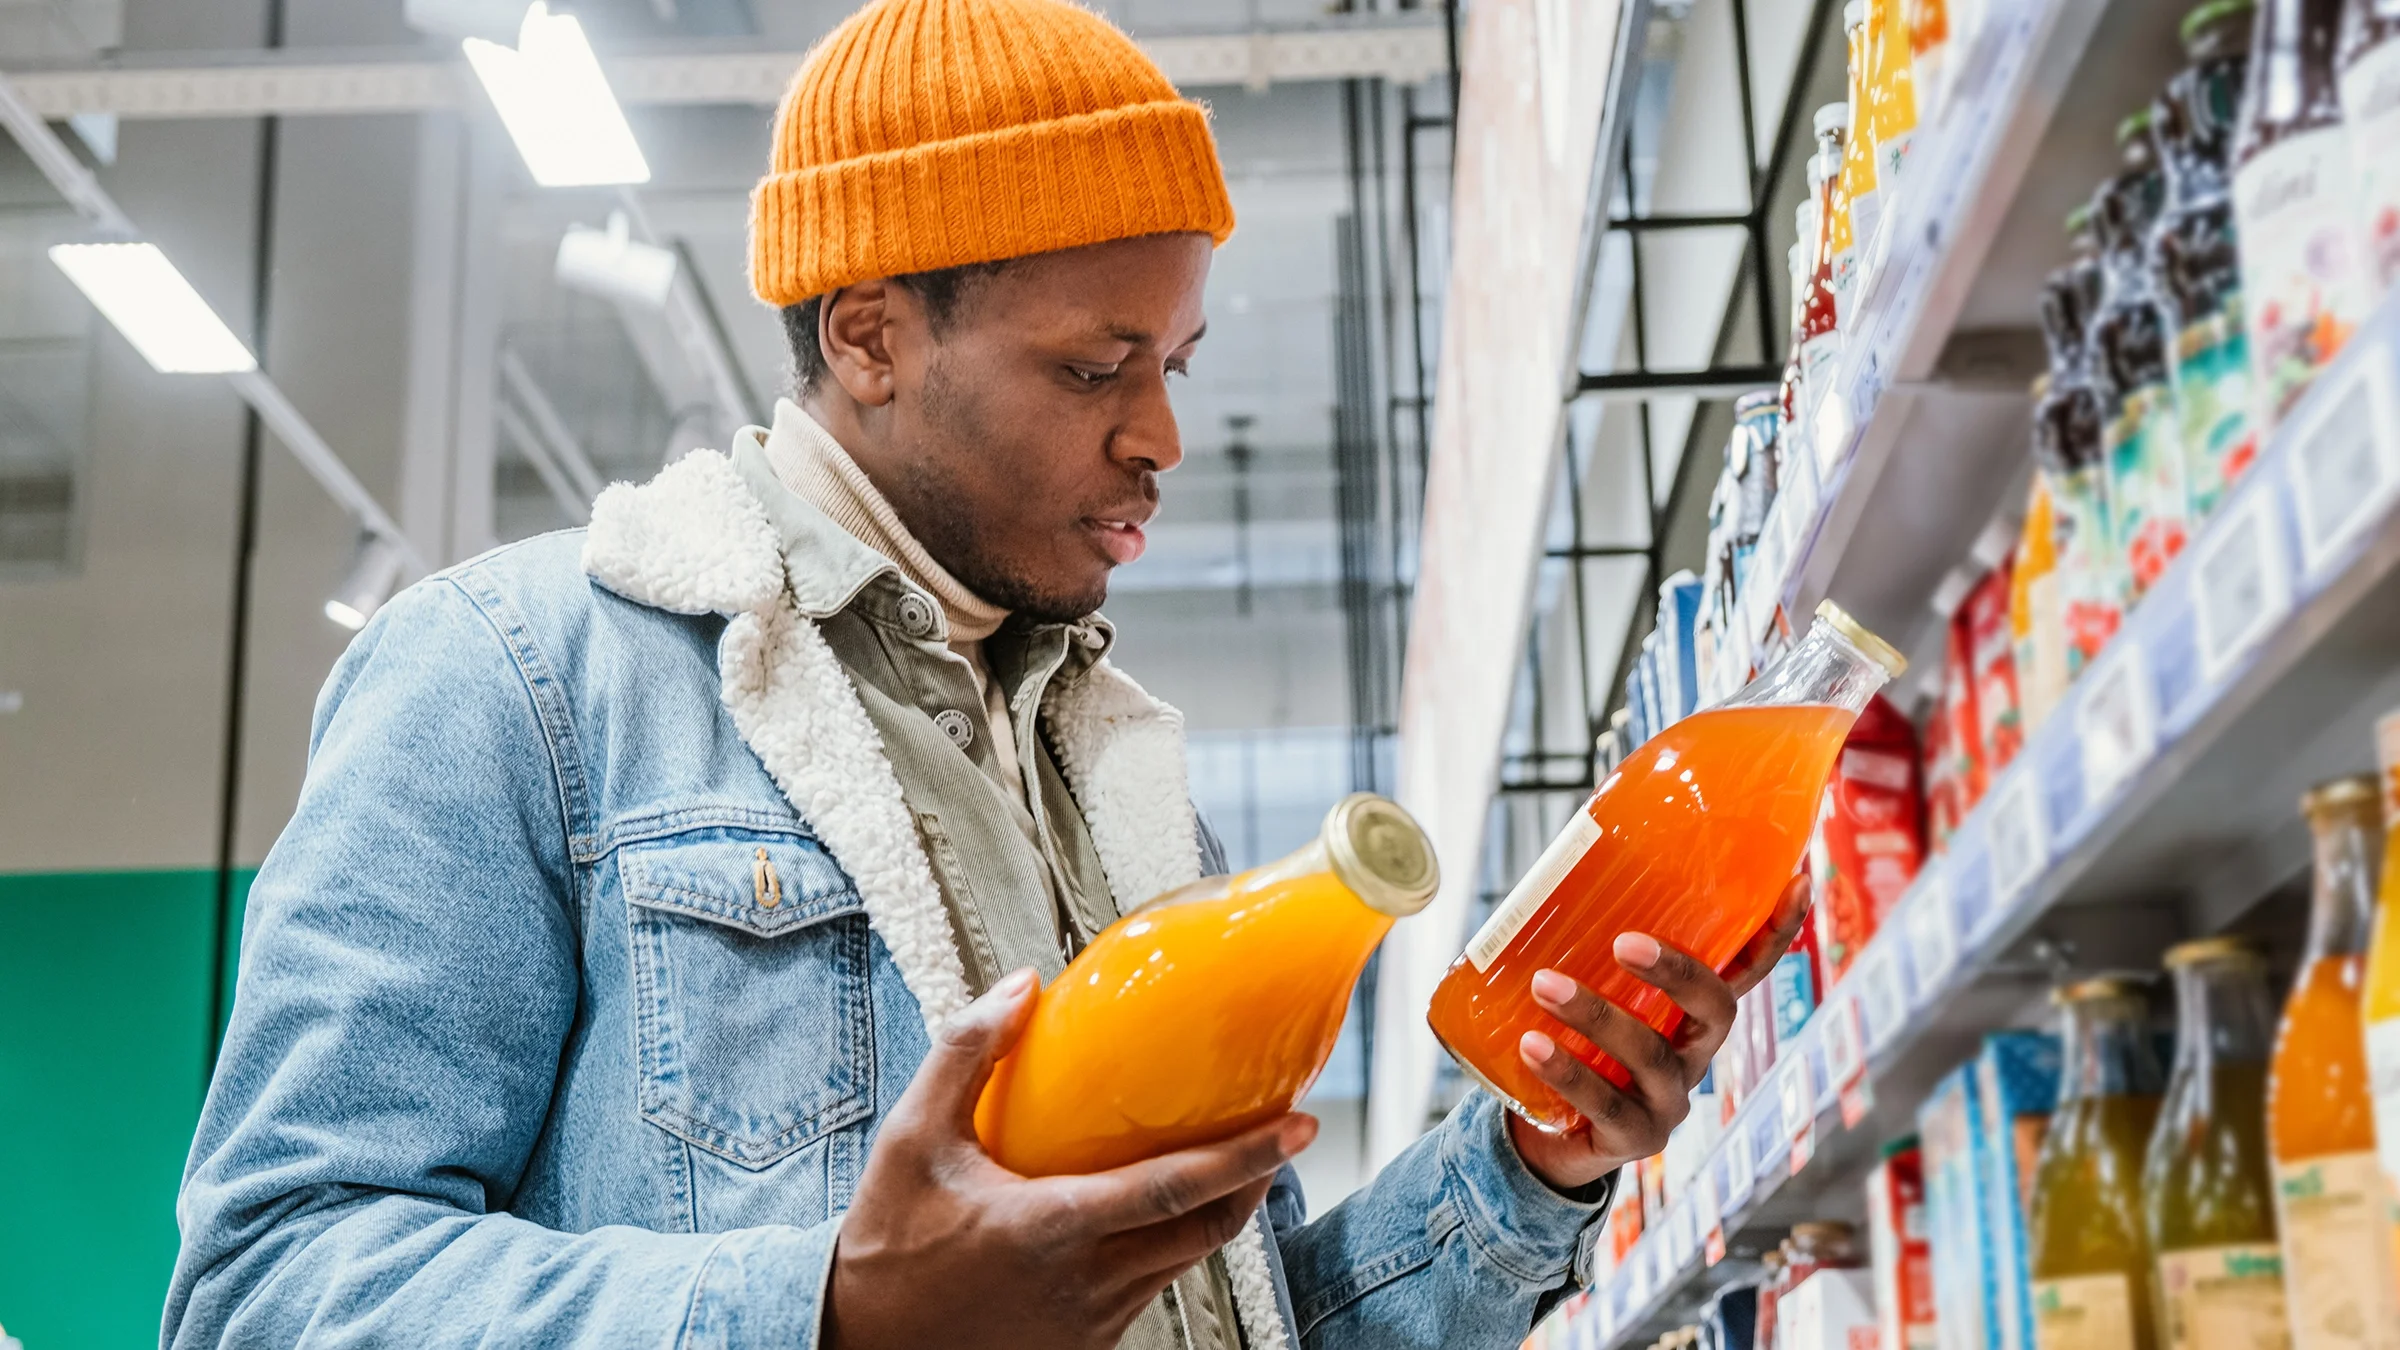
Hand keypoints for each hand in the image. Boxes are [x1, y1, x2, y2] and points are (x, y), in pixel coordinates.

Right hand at [821, 968, 1318, 1349]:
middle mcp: (1088, 1280)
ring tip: (1237, 1159)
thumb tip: (1023, 985)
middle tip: (1283, 1131)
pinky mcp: (1089, 1343)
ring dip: (1221, 1211)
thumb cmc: (888, 1239)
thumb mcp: (910, 1137)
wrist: (863, 1342)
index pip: (1176, 1190)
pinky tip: (1167, 1208)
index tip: (1298, 1123)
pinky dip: (1176, 1244)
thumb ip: (965, 1054)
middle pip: (1208, 1230)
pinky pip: (1154, 1287)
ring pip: (1187, 1260)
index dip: (1248, 1158)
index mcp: (1053, 1227)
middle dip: (1258, 1181)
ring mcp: (1093, 1320)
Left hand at [1505, 875, 1811, 1191]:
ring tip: (1544, 984)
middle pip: (1716, 1010)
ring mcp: (1670, 1102)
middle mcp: (1695, 1056)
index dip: (1776, 932)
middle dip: (1678, 973)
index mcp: (1694, 1016)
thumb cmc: (1572, 1046)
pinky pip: (1606, 1104)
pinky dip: (1567, 1071)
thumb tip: (1556, 870)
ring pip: (1651, 1056)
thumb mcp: (1590, 997)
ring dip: (1597, 1016)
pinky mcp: (1633, 1138)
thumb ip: (1589, 952)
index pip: (1748, 969)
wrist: (1543, 1138)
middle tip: (1623, 941)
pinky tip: (1533, 1044)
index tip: (1798, 881)